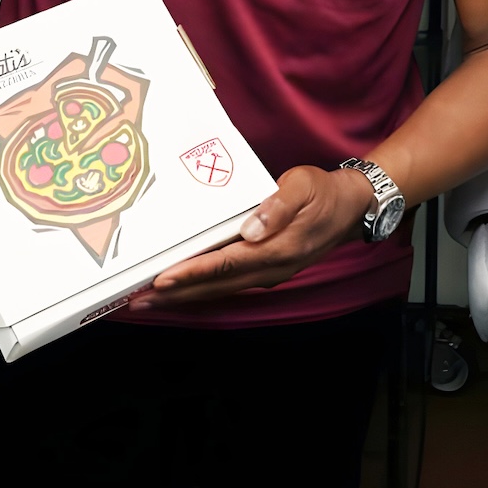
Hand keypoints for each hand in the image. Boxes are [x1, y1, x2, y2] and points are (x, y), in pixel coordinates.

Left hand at [136, 164, 373, 307]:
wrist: (352, 208)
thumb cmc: (323, 192)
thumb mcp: (303, 186)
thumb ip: (278, 206)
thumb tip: (250, 228)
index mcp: (276, 249)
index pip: (225, 264)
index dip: (192, 273)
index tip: (162, 279)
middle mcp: (270, 269)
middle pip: (215, 286)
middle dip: (176, 295)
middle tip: (136, 301)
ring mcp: (268, 274)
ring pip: (219, 289)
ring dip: (184, 296)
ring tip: (150, 299)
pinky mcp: (266, 270)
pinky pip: (228, 284)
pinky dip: (202, 288)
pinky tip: (184, 287)